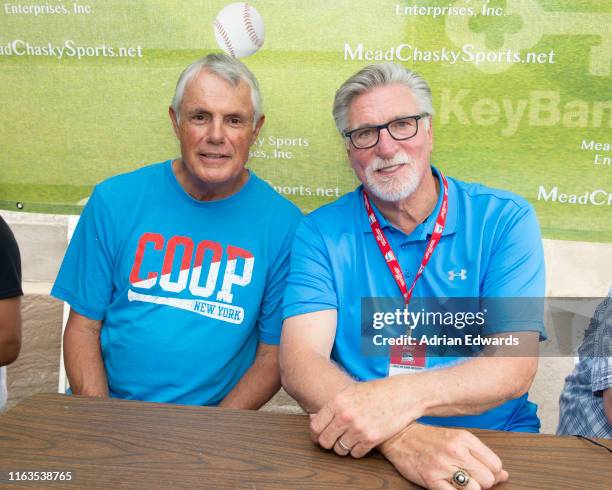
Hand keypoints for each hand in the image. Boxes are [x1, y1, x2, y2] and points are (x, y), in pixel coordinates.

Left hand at [310, 379, 420, 457]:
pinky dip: (357, 450)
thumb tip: (314, 418)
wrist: (403, 395)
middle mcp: (346, 415)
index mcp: (338, 401)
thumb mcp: (351, 391)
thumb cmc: (378, 392)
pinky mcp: (371, 439)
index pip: (315, 426)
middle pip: (325, 441)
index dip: (316, 434)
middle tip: (335, 440)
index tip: (319, 436)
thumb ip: (334, 405)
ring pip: (339, 449)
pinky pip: (355, 453)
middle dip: (329, 442)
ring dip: (343, 447)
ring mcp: (358, 428)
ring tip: (351, 438)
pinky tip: (362, 441)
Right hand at [379, 423, 508, 488]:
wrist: (399, 436)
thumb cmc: (429, 438)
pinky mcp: (431, 479)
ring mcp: (443, 466)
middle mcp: (455, 450)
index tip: (482, 472)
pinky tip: (450, 487)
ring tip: (459, 483)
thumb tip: (504, 474)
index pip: (495, 464)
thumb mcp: (456, 438)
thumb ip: (480, 455)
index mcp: (464, 438)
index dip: (492, 473)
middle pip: (487, 479)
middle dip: (482, 483)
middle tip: (470, 479)